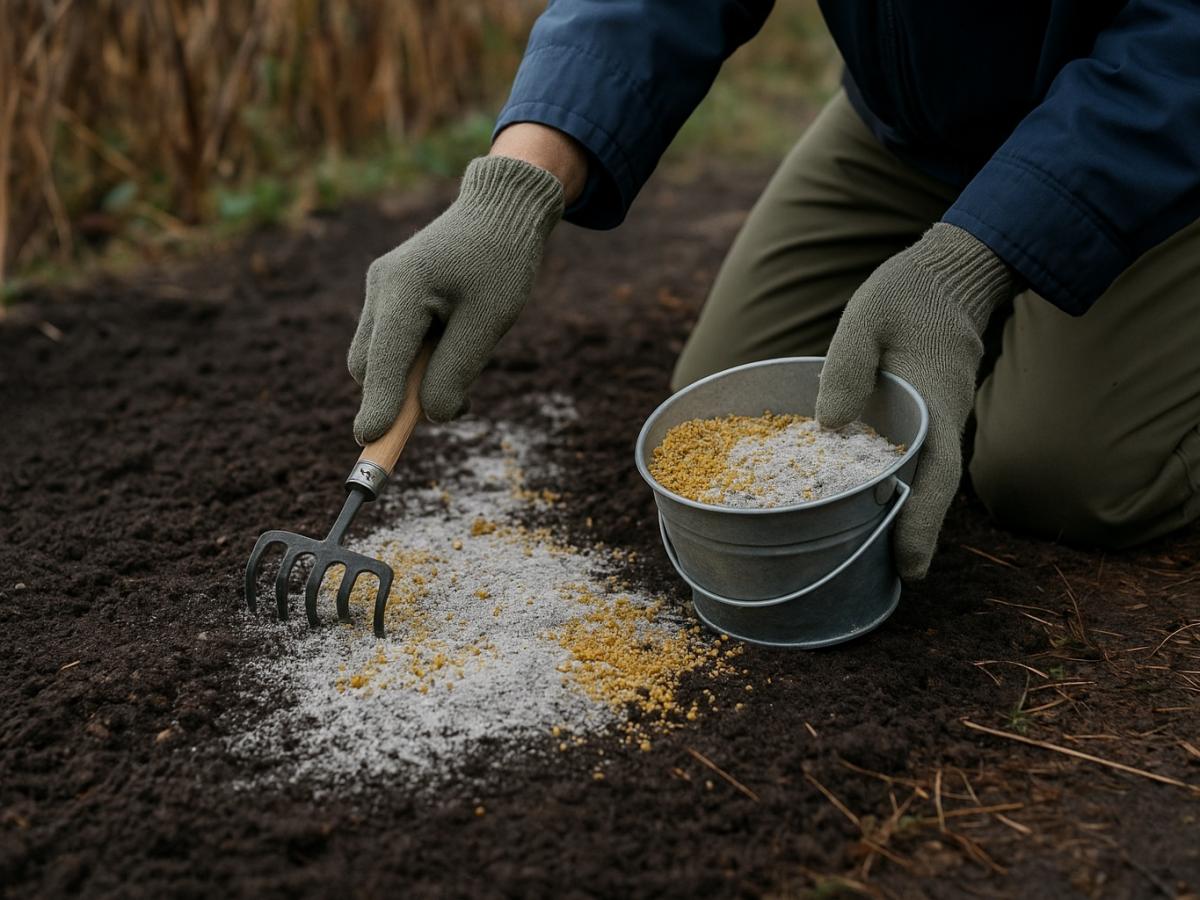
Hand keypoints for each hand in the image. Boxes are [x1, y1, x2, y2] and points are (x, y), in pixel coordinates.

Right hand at [348, 155, 563, 441]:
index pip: (381, 361)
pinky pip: (395, 342)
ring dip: (414, 376)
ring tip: (468, 352)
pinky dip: (419, 357)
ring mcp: (382, 288)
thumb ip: (457, 370)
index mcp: (402, 288)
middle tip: (460, 401)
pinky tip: (457, 339)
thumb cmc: (502, 261)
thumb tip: (432, 417)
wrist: (501, 208)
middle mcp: (381, 287)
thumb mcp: (489, 321)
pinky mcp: (391, 292)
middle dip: (399, 395)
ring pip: (381, 357)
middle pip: (370, 367)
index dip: (378, 404)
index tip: (371, 439)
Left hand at [816, 224, 1015, 577]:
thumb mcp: (867, 318)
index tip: (912, 567)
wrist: (947, 274)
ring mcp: (934, 421)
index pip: (936, 475)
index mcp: (933, 403)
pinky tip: (861, 502)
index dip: (924, 525)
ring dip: (902, 516)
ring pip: (921, 479)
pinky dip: (891, 485)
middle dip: (913, 536)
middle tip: (892, 579)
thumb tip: (827, 425)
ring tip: (868, 555)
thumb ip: (847, 367)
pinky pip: (910, 459)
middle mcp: (941, 422)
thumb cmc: (906, 293)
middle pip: (930, 491)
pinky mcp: (922, 417)